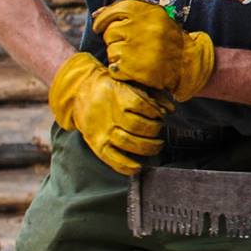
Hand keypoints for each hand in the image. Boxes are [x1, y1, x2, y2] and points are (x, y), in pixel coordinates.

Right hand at [48, 53, 169, 175]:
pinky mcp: (97, 145)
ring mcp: (102, 131)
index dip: (154, 111)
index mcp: (117, 95)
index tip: (159, 114)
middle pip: (137, 126)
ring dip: (147, 147)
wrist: (81, 93)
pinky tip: (138, 167)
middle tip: (159, 130)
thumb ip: (152, 95)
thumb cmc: (112, 89)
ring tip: (156, 146)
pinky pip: (112, 159)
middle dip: (154, 130)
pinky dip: (126, 166)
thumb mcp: (130, 84)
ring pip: (127, 142)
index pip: (140, 104)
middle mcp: (109, 114)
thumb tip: (170, 109)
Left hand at [93, 0, 215, 101]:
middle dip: (115, 39)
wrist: (189, 64)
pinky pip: (114, 67)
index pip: (114, 10)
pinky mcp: (137, 69)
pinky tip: (133, 69)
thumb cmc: (169, 39)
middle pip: (110, 32)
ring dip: (118, 56)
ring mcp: (140, 49)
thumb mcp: (156, 17)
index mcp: (149, 12)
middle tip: (129, 44)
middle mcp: (144, 28)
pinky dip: (120, 70)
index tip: (98, 26)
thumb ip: (131, 9)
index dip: (102, 19)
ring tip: (134, 57)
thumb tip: (99, 10)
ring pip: (111, 51)